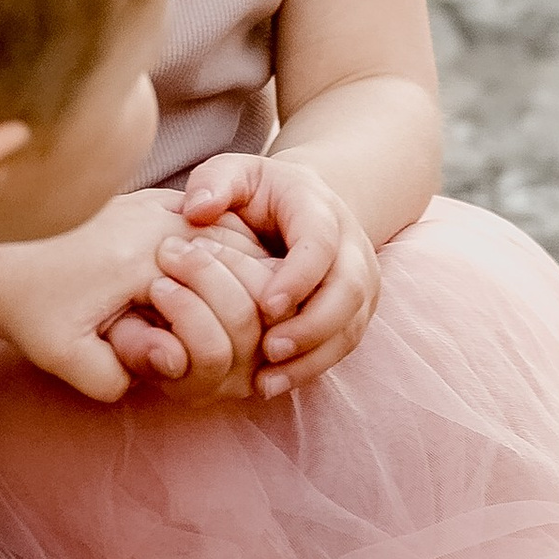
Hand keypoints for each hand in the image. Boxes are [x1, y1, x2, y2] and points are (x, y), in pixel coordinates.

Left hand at [0, 194, 268, 405]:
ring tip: (234, 310)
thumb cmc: (31, 310)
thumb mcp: (63, 356)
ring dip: (245, 271)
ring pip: (236, 232)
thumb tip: (170, 363)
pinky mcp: (155, 200)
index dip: (236, 328)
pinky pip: (215, 221)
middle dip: (250, 297)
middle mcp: (157, 219)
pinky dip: (228, 251)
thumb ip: (116, 375)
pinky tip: (219, 284)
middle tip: (241, 331)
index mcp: (141, 257)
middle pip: (244, 254)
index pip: (231, 289)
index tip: (219, 352)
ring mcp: (158, 203)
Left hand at [177, 152, 381, 392]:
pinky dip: (311, 368)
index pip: (321, 244)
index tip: (266, 306)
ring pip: (350, 326)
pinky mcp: (353, 313)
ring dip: (312, 357)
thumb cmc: (258, 192)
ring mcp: (358, 284)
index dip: (299, 277)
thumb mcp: (235, 173)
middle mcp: (351, 248)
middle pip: (348, 292)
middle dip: (312, 326)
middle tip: (270, 350)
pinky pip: (342, 346)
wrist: (300, 206)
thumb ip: (214, 182)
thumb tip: (200, 210)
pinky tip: (273, 385)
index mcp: (321, 211)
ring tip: (267, 381)